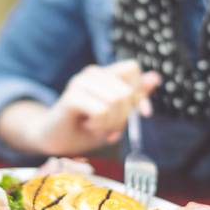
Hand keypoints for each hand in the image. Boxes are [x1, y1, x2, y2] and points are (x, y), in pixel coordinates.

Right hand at [29, 60, 160, 155]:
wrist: (53, 140)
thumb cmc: (84, 127)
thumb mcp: (116, 114)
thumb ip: (134, 97)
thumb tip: (155, 77)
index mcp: (104, 73)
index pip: (132, 68)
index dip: (140, 93)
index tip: (143, 114)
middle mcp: (92, 73)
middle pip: (127, 92)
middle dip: (123, 116)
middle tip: (107, 125)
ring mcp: (80, 82)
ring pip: (116, 101)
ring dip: (110, 122)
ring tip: (95, 124)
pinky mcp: (72, 96)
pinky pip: (101, 111)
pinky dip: (99, 125)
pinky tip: (87, 125)